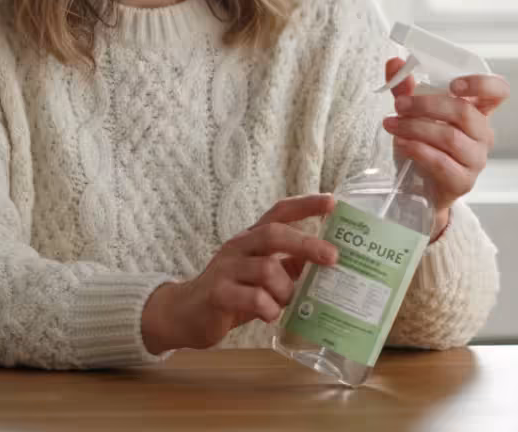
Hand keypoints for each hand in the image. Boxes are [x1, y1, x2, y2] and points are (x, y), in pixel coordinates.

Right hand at [141, 194, 338, 353]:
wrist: (185, 315)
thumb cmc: (231, 293)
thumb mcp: (261, 275)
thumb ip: (287, 266)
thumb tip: (325, 261)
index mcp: (251, 239)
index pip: (279, 212)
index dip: (305, 205)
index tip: (332, 202)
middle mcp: (238, 247)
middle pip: (273, 233)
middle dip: (306, 244)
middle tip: (332, 257)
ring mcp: (226, 269)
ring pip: (266, 269)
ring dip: (286, 289)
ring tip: (288, 302)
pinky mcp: (218, 294)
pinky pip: (253, 297)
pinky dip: (269, 308)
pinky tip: (270, 315)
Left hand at [381, 58, 510, 237]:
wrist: (419, 188)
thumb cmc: (424, 145)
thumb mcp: (413, 114)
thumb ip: (406, 88)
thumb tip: (394, 62)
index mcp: (477, 111)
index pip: (498, 91)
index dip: (481, 84)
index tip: (454, 85)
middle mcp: (482, 133)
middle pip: (464, 112)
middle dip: (426, 105)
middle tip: (399, 104)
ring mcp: (476, 159)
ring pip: (450, 137)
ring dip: (416, 128)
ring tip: (392, 124)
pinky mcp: (463, 181)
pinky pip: (442, 163)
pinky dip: (418, 150)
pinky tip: (401, 144)